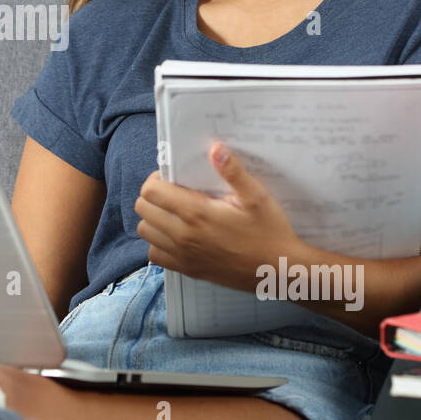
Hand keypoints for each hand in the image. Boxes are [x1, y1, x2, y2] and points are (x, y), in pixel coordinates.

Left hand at [134, 142, 304, 292]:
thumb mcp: (256, 196)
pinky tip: (176, 235)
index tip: (172, 178)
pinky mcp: (187, 270)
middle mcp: (183, 235)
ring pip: (145, 231)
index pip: (151, 191)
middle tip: (171, 192)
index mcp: (197, 213)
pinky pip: (154, 255)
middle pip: (143, 209)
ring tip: (172, 212)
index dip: (156, 179)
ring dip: (153, 218)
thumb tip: (215, 149)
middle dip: (152, 195)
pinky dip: (158, 243)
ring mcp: (183, 255)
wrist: (277, 270)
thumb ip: (233, 172)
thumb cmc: (269, 231)